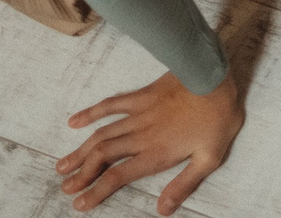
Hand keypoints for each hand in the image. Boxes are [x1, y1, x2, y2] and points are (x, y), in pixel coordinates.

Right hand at [56, 70, 243, 213]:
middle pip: (103, 157)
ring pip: (102, 135)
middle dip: (82, 174)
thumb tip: (163, 210)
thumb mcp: (210, 158)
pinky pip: (111, 104)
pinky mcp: (141, 95)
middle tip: (65, 187)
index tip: (80, 204)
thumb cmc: (218, 117)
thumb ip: (184, 184)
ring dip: (80, 151)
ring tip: (62, 165)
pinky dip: (91, 113)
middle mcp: (142, 135)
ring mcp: (139, 113)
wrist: (217, 76)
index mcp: (157, 153)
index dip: (97, 191)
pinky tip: (74, 121)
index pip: (118, 177)